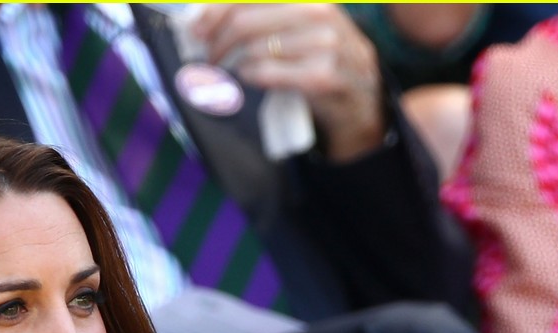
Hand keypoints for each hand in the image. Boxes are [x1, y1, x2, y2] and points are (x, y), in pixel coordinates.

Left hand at [189, 4, 384, 160]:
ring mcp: (324, 44)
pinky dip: (250, 77)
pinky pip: (265, 73)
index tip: (197, 28)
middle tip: (209, 57)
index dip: (216, 9)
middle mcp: (320, 13)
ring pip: (252, 49)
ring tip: (230, 71)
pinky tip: (251, 78)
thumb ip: (265, 17)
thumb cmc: (321, 59)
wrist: (361, 99)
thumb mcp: (302, 26)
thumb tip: (206, 18)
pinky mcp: (321, 76)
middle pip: (244, 21)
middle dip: (217, 42)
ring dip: (232, 64)